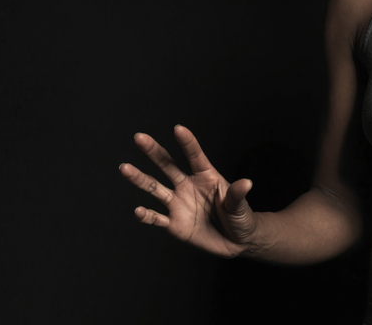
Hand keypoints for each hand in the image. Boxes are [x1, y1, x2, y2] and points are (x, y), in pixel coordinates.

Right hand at [119, 125, 256, 257]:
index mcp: (206, 176)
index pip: (194, 156)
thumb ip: (237, 195)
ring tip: (125, 168)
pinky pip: (156, 218)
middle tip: (139, 137)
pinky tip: (138, 211)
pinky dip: (146, 216)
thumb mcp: (240, 206)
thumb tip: (246, 183)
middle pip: (167, 165)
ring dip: (139, 179)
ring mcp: (178, 203)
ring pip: (154, 188)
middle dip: (153, 151)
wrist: (236, 241)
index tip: (178, 128)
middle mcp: (188, 186)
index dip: (187, 142)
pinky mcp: (174, 224)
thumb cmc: (241, 217)